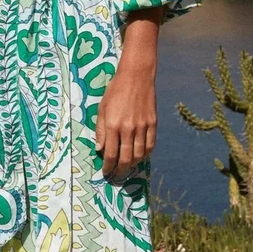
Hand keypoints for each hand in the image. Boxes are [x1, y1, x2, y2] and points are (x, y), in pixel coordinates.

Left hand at [95, 7, 161, 181]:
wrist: (136, 76)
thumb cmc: (115, 91)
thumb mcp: (102, 108)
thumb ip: (100, 130)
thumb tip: (99, 149)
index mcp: (113, 125)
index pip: (110, 154)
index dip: (108, 166)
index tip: (106, 172)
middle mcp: (128, 128)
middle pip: (125, 158)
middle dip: (120, 170)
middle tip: (116, 175)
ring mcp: (142, 126)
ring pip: (139, 155)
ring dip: (132, 165)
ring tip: (127, 168)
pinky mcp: (153, 123)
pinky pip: (150, 145)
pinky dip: (145, 155)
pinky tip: (140, 157)